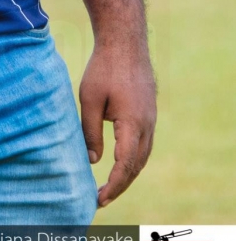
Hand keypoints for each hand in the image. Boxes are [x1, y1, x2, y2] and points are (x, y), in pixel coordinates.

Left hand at [79, 41, 156, 207]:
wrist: (125, 41)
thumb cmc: (103, 67)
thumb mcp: (89, 99)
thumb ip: (91, 131)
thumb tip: (93, 161)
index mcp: (133, 124)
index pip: (125, 165)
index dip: (113, 185)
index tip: (99, 198)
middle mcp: (147, 125)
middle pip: (136, 166)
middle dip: (120, 185)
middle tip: (100, 199)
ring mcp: (151, 119)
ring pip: (143, 157)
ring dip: (128, 174)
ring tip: (109, 187)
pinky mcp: (149, 113)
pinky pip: (144, 144)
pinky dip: (133, 159)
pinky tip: (119, 163)